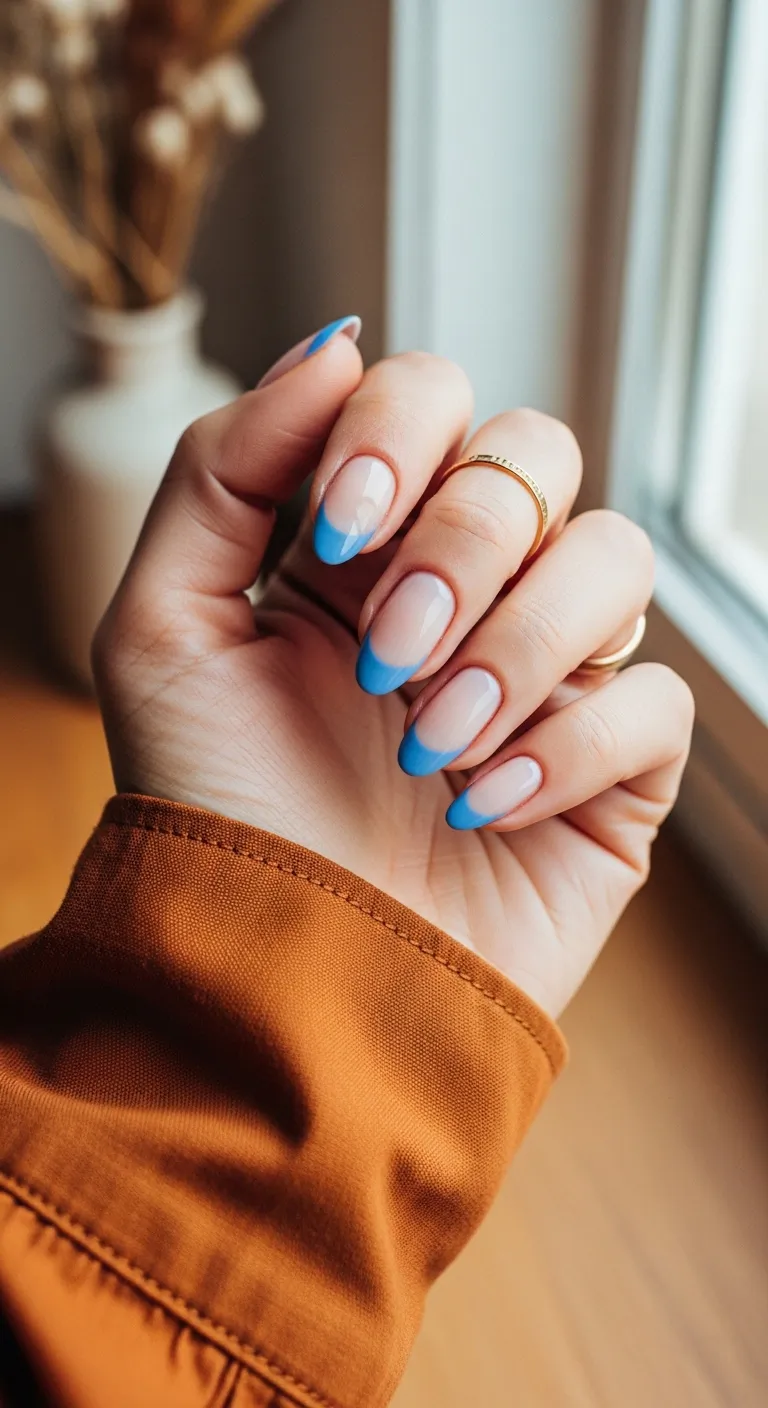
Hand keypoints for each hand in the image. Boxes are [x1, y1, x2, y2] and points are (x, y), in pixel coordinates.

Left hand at [94, 322, 693, 1016]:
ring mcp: (546, 673)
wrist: (284, 986)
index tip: (338, 531)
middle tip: (384, 655)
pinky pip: (655, 700)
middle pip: (536, 458)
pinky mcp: (612, 767)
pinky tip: (480, 808)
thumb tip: (335, 347)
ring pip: (615, 559)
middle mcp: (463, 589)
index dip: (400, 431)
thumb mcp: (163, 632)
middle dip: (462, 545)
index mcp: (363, 544)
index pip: (432, 396)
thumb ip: (222, 473)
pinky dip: (570, 748)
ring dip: (518, 646)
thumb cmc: (217, 814)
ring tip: (428, 746)